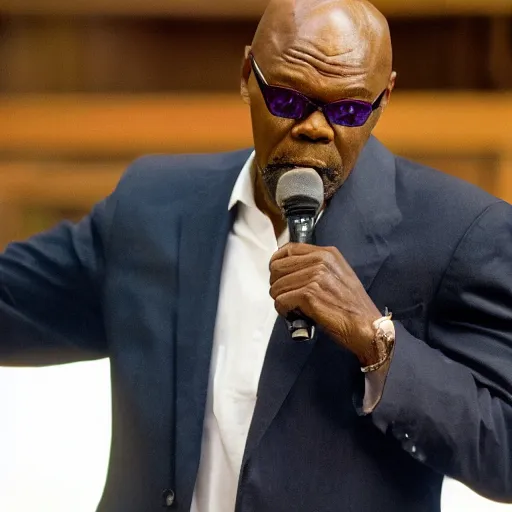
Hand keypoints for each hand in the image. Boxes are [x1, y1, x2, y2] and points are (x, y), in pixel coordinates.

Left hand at [269, 243, 381, 365]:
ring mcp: (315, 277)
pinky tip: (295, 315)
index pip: (288, 249)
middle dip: (277, 284)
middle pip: (277, 267)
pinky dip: (284, 311)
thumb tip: (290, 270)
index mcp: (327, 254)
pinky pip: (281, 301)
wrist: (366, 327)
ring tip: (294, 308)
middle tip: (287, 296)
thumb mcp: (338, 275)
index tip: (278, 275)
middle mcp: (321, 261)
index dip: (277, 262)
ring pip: (277, 286)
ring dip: (281, 300)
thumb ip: (316, 267)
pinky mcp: (309, 294)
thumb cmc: (352, 306)